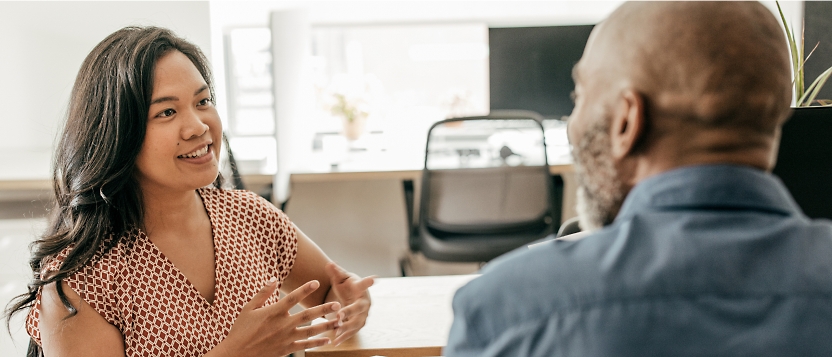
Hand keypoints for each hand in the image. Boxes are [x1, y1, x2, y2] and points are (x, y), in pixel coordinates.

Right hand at [213, 278, 340, 356]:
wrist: (236, 354)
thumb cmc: (240, 330)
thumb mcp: (248, 308)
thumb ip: (263, 293)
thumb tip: (274, 279)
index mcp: (273, 312)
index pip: (293, 298)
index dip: (305, 289)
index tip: (317, 282)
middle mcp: (282, 324)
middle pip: (307, 315)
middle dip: (323, 309)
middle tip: (337, 305)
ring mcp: (285, 338)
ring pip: (310, 331)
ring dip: (326, 326)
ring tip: (339, 321)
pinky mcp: (286, 349)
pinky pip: (304, 345)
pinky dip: (317, 343)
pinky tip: (327, 340)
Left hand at [325, 262, 375, 344]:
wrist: (354, 297)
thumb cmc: (348, 286)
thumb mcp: (341, 278)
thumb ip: (336, 272)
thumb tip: (329, 263)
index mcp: (361, 288)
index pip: (364, 284)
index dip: (369, 282)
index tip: (375, 278)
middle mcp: (365, 301)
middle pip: (359, 307)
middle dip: (350, 311)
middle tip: (339, 315)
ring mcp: (364, 314)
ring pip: (357, 322)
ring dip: (347, 327)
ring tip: (336, 331)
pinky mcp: (360, 323)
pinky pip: (353, 331)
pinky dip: (344, 337)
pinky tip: (335, 342)